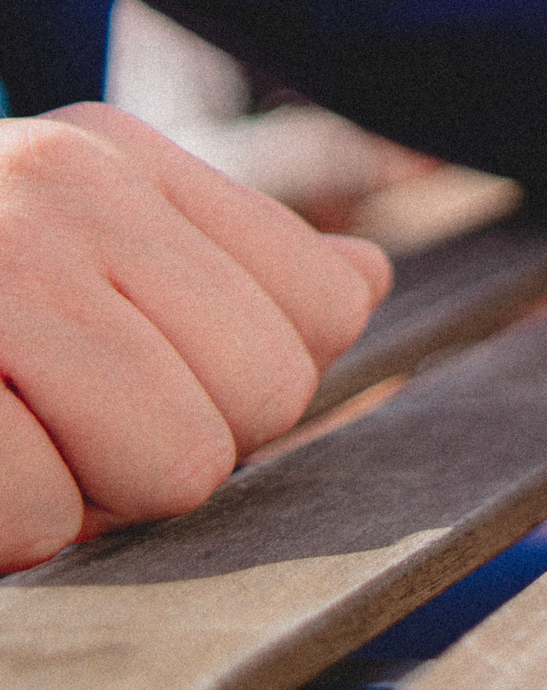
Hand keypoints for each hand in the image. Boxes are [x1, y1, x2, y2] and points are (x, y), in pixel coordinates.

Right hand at [0, 104, 391, 570]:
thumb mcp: (64, 238)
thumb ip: (223, 262)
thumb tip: (366, 279)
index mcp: (121, 159)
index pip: (322, 307)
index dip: (246, 387)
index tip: (136, 380)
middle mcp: (67, 189)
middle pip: (266, 397)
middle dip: (171, 450)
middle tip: (62, 428)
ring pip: (178, 466)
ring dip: (89, 500)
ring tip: (14, 443)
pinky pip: (42, 517)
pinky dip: (7, 531)